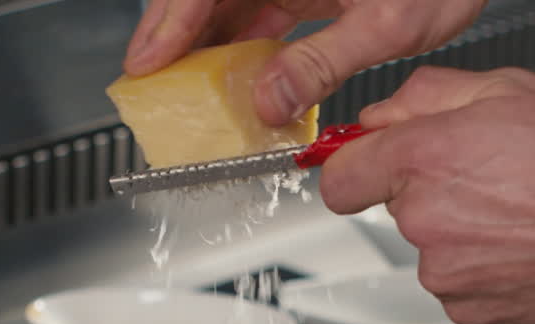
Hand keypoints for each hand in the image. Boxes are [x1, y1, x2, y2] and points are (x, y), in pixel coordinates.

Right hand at [122, 0, 486, 125]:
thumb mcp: (387, 25)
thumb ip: (322, 63)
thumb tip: (269, 102)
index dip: (168, 25)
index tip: (146, 64)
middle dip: (177, 40)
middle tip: (154, 87)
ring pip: (229, 4)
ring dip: (210, 48)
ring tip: (195, 94)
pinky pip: (260, 11)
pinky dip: (246, 46)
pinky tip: (244, 81)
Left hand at [319, 66, 534, 323]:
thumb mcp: (513, 89)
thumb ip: (428, 95)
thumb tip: (381, 114)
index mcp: (425, 156)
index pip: (338, 176)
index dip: (355, 167)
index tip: (367, 167)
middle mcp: (425, 218)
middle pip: (393, 206)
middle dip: (429, 189)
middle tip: (491, 175)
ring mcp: (444, 271)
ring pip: (429, 245)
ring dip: (460, 230)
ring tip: (521, 212)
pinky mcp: (467, 308)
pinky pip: (455, 282)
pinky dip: (481, 266)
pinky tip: (525, 246)